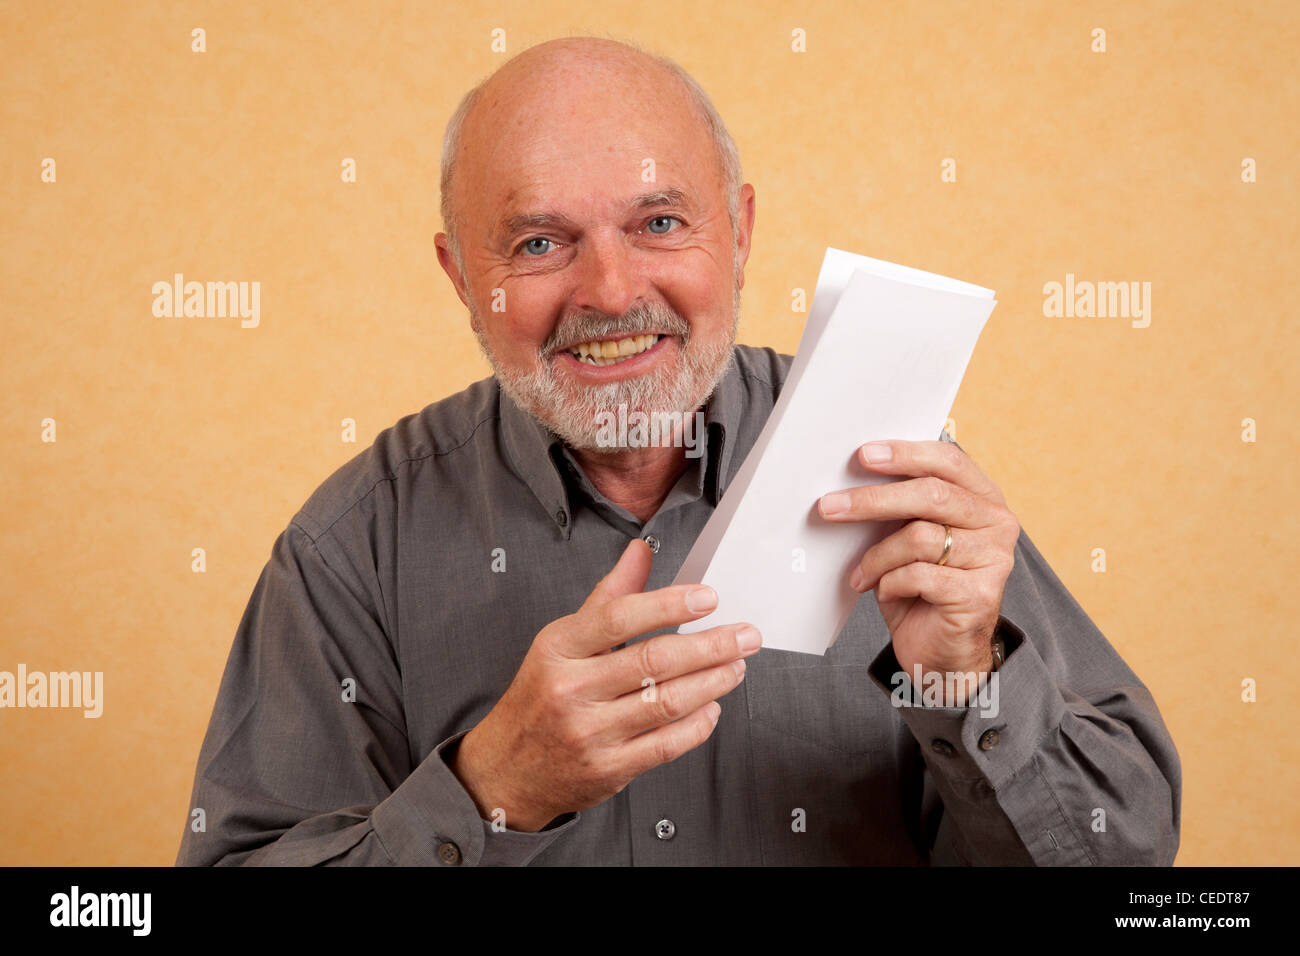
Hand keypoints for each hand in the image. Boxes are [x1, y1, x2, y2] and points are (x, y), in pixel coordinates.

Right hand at [450, 538, 759, 830]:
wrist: (507, 769)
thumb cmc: (542, 696)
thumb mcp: (562, 640)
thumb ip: (609, 596)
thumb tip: (641, 550)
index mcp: (559, 648)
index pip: (619, 618)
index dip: (669, 604)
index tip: (708, 597)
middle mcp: (572, 689)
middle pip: (654, 660)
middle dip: (710, 646)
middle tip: (745, 635)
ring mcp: (590, 733)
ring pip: (667, 702)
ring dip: (712, 682)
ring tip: (737, 666)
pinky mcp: (608, 769)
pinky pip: (666, 744)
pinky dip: (698, 724)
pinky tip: (713, 706)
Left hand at [816, 439, 1018, 698]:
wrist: (942, 652)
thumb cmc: (920, 587)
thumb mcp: (908, 538)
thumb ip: (898, 508)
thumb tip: (849, 479)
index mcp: (983, 497)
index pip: (947, 460)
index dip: (905, 453)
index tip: (863, 455)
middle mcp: (997, 522)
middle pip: (931, 495)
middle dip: (872, 499)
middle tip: (829, 506)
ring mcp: (994, 558)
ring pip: (919, 537)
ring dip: (877, 556)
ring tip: (860, 573)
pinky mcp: (980, 594)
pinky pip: (920, 575)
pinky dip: (890, 582)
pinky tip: (883, 592)